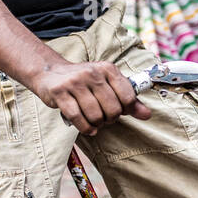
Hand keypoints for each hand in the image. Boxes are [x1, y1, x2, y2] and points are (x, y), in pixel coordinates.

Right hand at [33, 59, 151, 134]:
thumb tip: (147, 115)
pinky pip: (77, 118)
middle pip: (112, 109)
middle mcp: (92, 73)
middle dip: (110, 119)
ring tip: (95, 121)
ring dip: (97, 124)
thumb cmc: (84, 82)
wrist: (51, 73)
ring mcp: (74, 82)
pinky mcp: (59, 93)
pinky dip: (85, 128)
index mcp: (107, 69)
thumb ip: (128, 99)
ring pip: (95, 115)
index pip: (127, 96)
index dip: (126, 109)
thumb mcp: (107, 84)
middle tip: (104, 117)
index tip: (119, 111)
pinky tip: (88, 128)